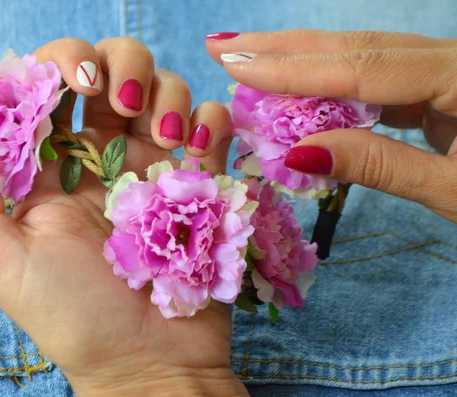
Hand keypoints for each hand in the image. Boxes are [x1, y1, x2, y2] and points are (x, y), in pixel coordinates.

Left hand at [0, 37, 247, 395]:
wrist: (146, 362)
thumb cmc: (70, 317)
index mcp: (53, 165)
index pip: (51, 84)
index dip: (58, 66)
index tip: (68, 85)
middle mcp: (104, 157)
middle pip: (113, 69)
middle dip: (117, 65)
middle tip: (116, 103)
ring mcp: (157, 165)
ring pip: (165, 86)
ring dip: (166, 92)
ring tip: (164, 137)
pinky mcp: (201, 179)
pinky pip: (212, 123)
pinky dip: (210, 121)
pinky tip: (197, 152)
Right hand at [207, 29, 456, 221]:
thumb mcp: (456, 193)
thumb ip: (379, 165)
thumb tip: (300, 153)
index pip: (365, 66)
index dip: (294, 67)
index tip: (234, 61)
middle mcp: (456, 60)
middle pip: (360, 45)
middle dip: (287, 47)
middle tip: (223, 43)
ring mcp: (450, 71)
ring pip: (366, 57)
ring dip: (304, 62)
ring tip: (249, 62)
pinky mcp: (444, 88)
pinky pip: (381, 80)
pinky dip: (334, 87)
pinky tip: (300, 92)